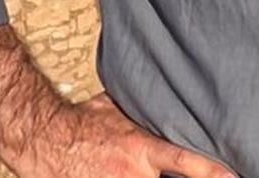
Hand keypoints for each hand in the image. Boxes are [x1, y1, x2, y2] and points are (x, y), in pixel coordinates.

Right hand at [21, 93, 236, 177]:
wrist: (45, 139)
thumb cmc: (80, 121)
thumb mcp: (115, 107)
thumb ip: (141, 107)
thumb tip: (159, 90)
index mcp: (142, 148)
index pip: (187, 162)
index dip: (213, 173)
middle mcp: (134, 175)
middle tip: (201, 175)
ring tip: (142, 171)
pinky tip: (118, 175)